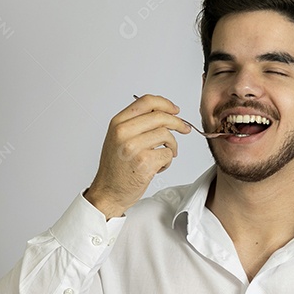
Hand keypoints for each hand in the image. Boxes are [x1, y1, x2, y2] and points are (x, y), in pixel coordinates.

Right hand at [84, 94, 192, 218]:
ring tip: (165, 155)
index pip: (146, 101)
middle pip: (160, 116)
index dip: (165, 104)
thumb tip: (164, 112)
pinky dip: (167, 161)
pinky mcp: (145, 162)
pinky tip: (157, 167)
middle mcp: (124, 132)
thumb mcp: (118, 138)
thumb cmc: (116, 168)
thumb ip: (136, 123)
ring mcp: (134, 147)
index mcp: (118, 123)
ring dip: (171, 146)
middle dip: (178, 122)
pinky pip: (168, 154)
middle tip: (185, 129)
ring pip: (167, 135)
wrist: (108, 192)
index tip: (175, 110)